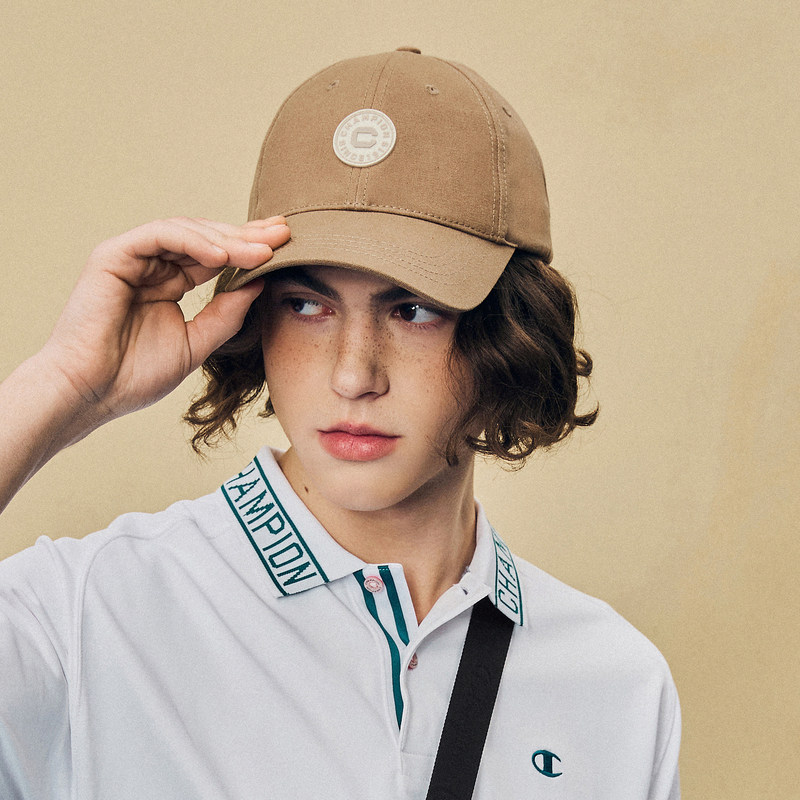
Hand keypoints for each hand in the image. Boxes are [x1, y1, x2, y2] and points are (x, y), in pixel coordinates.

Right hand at [37, 215, 289, 432]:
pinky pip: (160, 235)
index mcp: (170, 284)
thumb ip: (226, 314)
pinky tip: (222, 255)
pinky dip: (193, 242)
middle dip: (245, 235)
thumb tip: (260, 284)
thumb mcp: (196, 343)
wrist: (91, 393)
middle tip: (281, 233)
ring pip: (187, 231)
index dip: (249, 250)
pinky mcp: (113, 255)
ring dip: (226, 239)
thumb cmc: (134, 375)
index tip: (284, 246)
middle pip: (206, 238)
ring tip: (260, 250)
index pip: (216, 258)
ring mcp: (132, 258)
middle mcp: (152, 266)